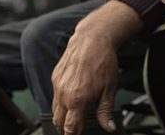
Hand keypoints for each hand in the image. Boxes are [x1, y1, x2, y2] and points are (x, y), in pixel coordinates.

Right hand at [51, 1, 142, 134]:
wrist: (92, 39)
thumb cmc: (103, 61)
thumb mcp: (109, 89)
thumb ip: (105, 111)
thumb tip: (109, 128)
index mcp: (78, 100)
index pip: (70, 128)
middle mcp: (64, 94)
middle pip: (59, 122)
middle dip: (66, 129)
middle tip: (75, 130)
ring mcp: (58, 85)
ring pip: (54, 109)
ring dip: (62, 116)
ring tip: (73, 117)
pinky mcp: (55, 76)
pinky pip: (55, 95)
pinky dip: (61, 101)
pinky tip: (71, 99)